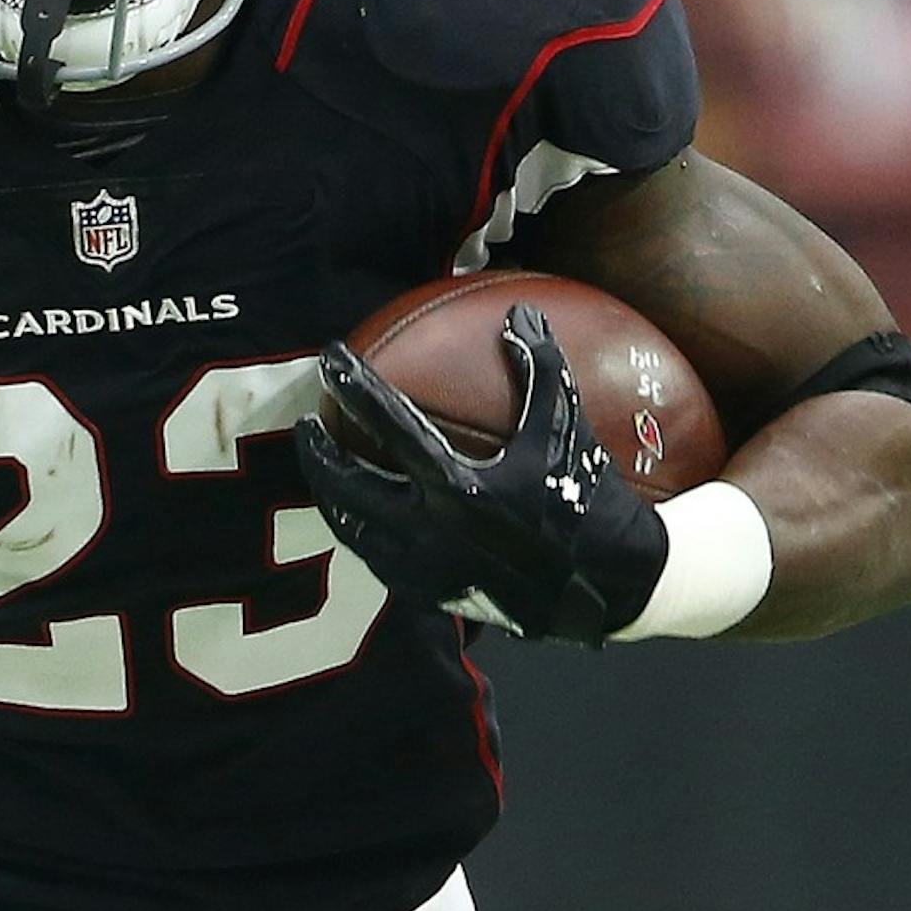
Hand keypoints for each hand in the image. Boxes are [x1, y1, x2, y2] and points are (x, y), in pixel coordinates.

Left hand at [295, 302, 668, 645]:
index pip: (389, 424)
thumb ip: (541, 368)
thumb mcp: (567, 430)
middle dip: (319, 455)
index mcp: (460, 487)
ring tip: (323, 471)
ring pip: (355, 531)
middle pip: (350, 487)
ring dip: (332, 497)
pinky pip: (379, 562)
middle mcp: (433, 532)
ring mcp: (427, 570)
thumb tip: (520, 315)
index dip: (355, 386)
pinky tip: (359, 516)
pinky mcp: (432, 596)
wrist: (606, 587)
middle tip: (305, 426)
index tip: (330, 360)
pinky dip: (363, 534)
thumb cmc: (588, 501)